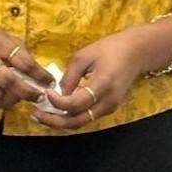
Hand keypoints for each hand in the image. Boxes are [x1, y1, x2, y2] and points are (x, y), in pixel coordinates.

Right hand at [0, 19, 53, 109]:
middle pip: (9, 81)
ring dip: (12, 100)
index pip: (23, 62)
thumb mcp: (4, 37)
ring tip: (19, 97)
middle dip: (27, 92)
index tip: (50, 82)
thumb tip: (40, 74)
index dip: (39, 75)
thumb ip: (20, 53)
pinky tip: (6, 98)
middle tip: (38, 96)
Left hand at [32, 29, 148, 130]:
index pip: (75, 104)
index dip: (57, 101)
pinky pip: (86, 117)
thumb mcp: (85, 55)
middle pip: (77, 121)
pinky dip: (70, 116)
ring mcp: (109, 108)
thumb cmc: (111, 49)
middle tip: (35, 114)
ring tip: (41, 114)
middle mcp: (107, 102)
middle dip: (53, 121)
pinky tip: (56, 110)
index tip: (46, 92)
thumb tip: (58, 93)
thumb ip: (70, 75)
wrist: (137, 53)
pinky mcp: (108, 108)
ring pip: (81, 122)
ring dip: (60, 121)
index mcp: (102, 85)